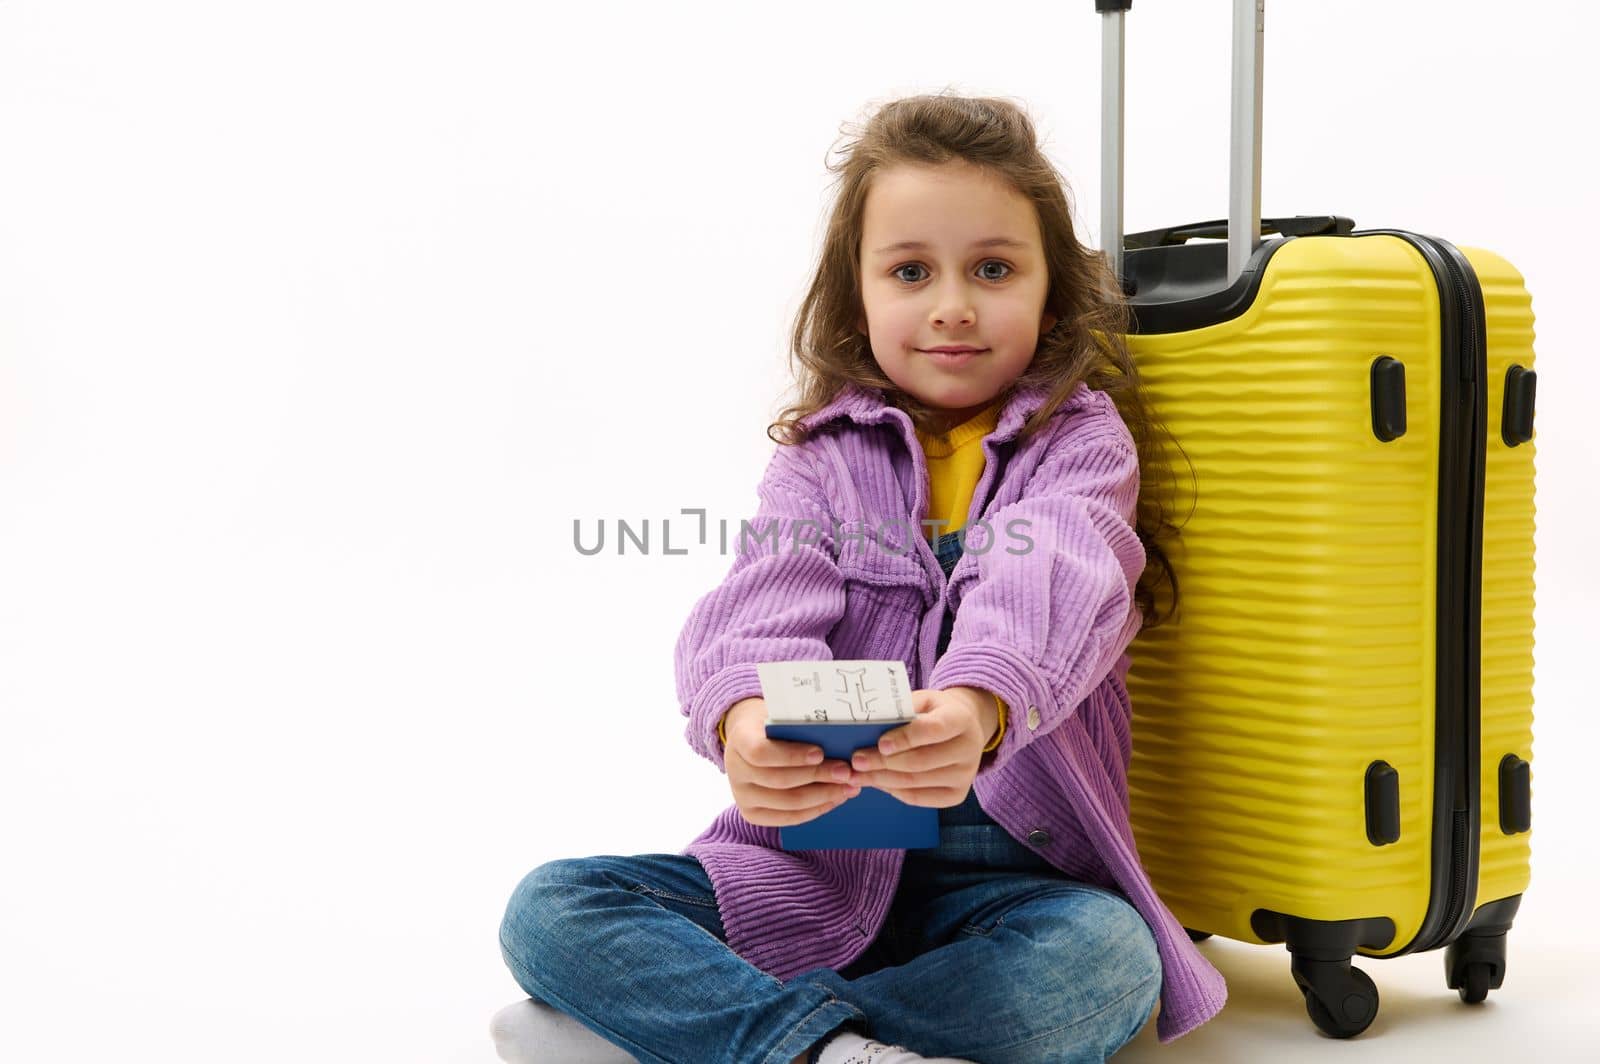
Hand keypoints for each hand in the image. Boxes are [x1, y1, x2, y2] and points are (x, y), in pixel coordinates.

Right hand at [721, 697, 862, 826]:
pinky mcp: (752, 814)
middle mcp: (735, 771)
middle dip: (818, 777)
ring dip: (823, 796)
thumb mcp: (780, 718)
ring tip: (848, 788)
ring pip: (787, 803)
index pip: (761, 752)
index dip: (791, 756)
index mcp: (739, 740)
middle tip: (846, 772)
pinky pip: (788, 818)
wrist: (750, 741)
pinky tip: (834, 799)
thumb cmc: (772, 727)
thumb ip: (799, 728)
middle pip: (779, 781)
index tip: (820, 753)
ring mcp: (742, 796)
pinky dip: (815, 810)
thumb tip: (837, 740)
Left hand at [845, 687, 995, 807]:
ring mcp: (965, 775)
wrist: (966, 729)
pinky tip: (877, 782)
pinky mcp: (957, 794)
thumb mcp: (923, 700)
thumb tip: (867, 723)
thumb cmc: (936, 712)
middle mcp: (969, 749)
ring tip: (859, 774)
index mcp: (960, 719)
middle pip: (920, 761)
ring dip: (882, 780)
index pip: (933, 730)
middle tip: (857, 761)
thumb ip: (901, 709)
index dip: (905, 738)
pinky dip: (893, 791)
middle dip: (883, 763)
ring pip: (915, 782)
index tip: (880, 744)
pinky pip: (918, 798)